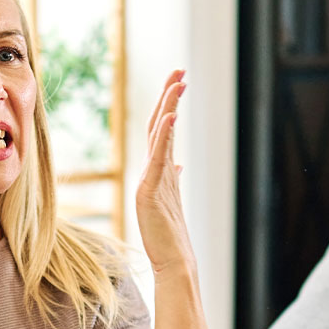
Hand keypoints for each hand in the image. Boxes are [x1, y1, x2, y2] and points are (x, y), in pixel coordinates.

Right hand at [137, 70, 193, 274]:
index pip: (163, 128)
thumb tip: (179, 164)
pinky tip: (171, 116)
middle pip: (159, 124)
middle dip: (169, 96)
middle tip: (179, 70)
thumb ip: (172, 178)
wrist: (171, 259)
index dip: (170, 103)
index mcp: (158, 169)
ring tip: (178, 83)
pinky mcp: (150, 191)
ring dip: (168, 107)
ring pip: (159, 135)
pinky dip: (164, 135)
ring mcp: (150, 179)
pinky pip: (158, 157)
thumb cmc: (170, 233)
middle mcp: (152, 170)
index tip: (179, 81)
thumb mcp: (172, 198)